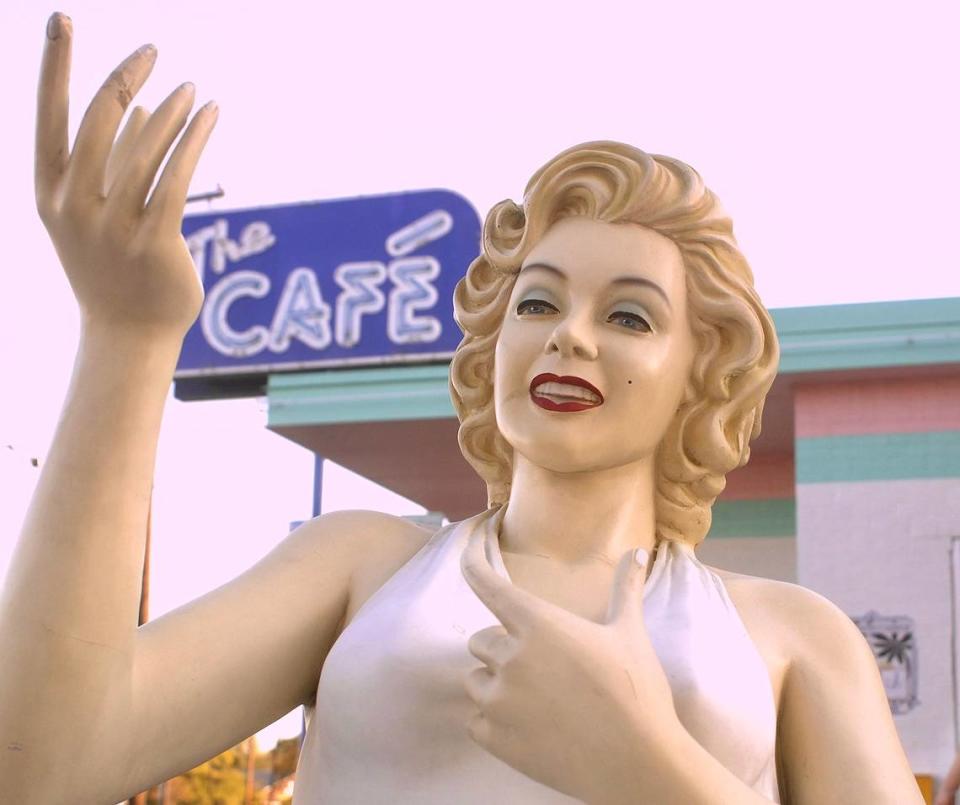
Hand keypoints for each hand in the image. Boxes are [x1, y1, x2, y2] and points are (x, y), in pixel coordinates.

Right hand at [35, 13, 217, 338]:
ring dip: (172, 109)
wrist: (129, 332)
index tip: (62, 19)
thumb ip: (117, 158)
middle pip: (97, 121)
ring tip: (192, 88)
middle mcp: (74, 205)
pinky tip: (211, 113)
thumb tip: (143, 105)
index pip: (47, 114)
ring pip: (145, 148)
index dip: (53, 64)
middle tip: (152, 50)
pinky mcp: (155, 241)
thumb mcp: (99, 210)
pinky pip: (177, 177)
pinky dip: (195, 139)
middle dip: (124, 76)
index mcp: (49, 193)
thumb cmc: (113, 266)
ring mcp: (113, 226)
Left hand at [460, 525, 680, 801]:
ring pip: (475, 680)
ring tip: (538, 699)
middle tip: (541, 666)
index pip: (487, 584)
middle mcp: (511, 657)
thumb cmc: (636, 692)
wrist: (638, 762)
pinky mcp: (495, 738)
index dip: (472, 564)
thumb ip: (624, 589)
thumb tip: (637, 552)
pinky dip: (493, 721)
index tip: (464, 552)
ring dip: (495, 684)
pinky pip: (475, 720)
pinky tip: (528, 726)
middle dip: (502, 647)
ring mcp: (499, 700)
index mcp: (539, 625)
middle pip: (479, 640)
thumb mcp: (629, 634)